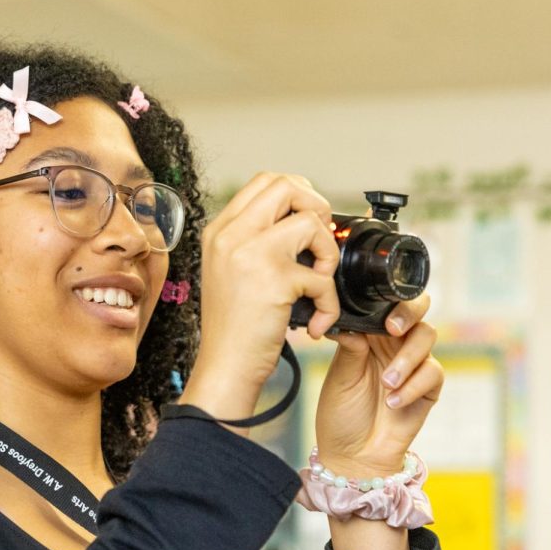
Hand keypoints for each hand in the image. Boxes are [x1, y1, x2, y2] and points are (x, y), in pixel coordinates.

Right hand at [180, 173, 340, 426]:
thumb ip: (255, 242)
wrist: (225, 368)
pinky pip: (321, 276)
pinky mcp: (274, 280)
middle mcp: (231, 235)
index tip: (309, 222)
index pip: (265, 181)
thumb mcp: (230, 272)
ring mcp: (250, 254)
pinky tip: (318, 321)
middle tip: (320, 244)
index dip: (298, 194)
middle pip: (288, 186)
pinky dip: (330, 302)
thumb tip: (305, 221)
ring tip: (318, 284)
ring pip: (311, 223)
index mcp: (220, 230)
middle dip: (318, 209)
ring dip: (328, 254)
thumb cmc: (234, 328)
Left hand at [313, 294, 441, 476]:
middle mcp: (395, 344)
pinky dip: (413, 386)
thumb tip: (352, 318)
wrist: (353, 455)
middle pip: (418, 311)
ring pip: (427, 337)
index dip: (391, 299)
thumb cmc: (341, 414)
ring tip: (387, 383)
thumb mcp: (340, 376)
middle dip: (409, 314)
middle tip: (393, 330)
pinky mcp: (428, 387)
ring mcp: (413, 364)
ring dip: (407, 359)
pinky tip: (393, 401)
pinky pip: (432, 372)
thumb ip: (351, 346)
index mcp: (371, 335)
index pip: (387, 305)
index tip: (381, 313)